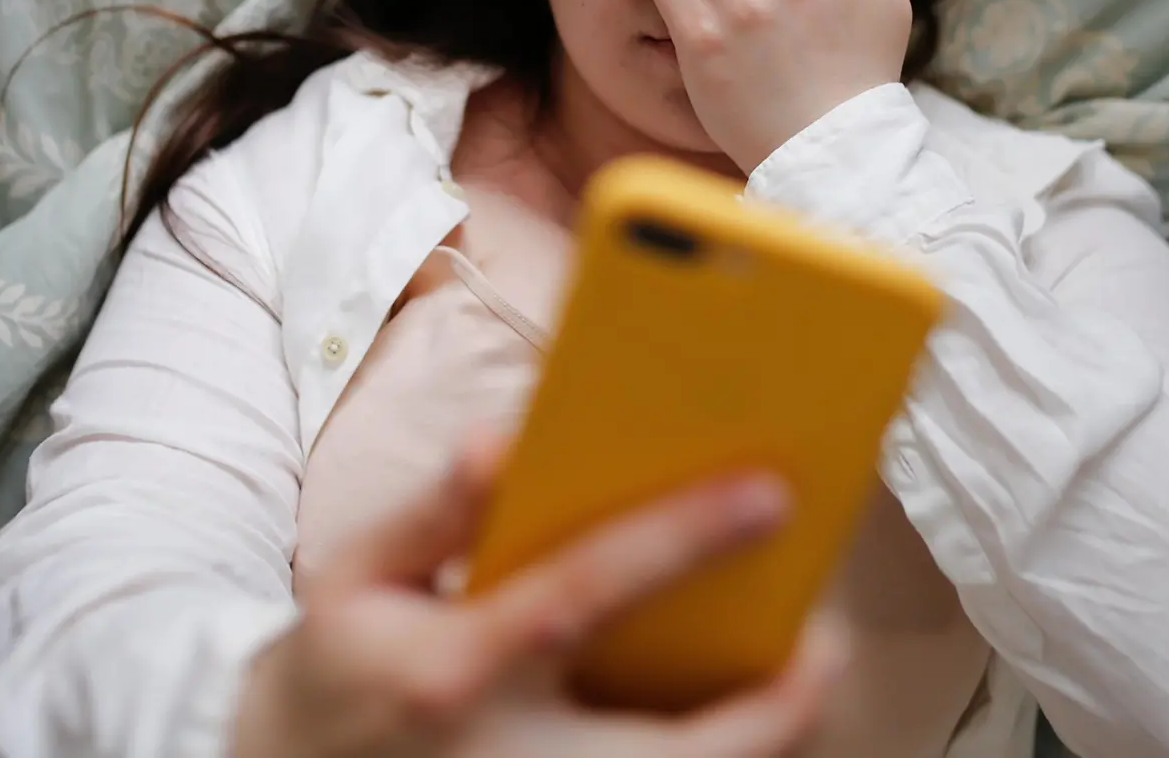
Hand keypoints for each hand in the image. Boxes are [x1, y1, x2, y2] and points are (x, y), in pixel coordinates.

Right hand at [232, 432, 843, 757]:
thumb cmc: (339, 665)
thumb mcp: (358, 573)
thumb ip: (436, 511)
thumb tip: (503, 441)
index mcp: (455, 670)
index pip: (583, 592)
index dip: (680, 540)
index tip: (766, 490)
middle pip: (664, 754)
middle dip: (771, 711)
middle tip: (828, 645)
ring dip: (757, 746)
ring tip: (804, 678)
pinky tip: (738, 719)